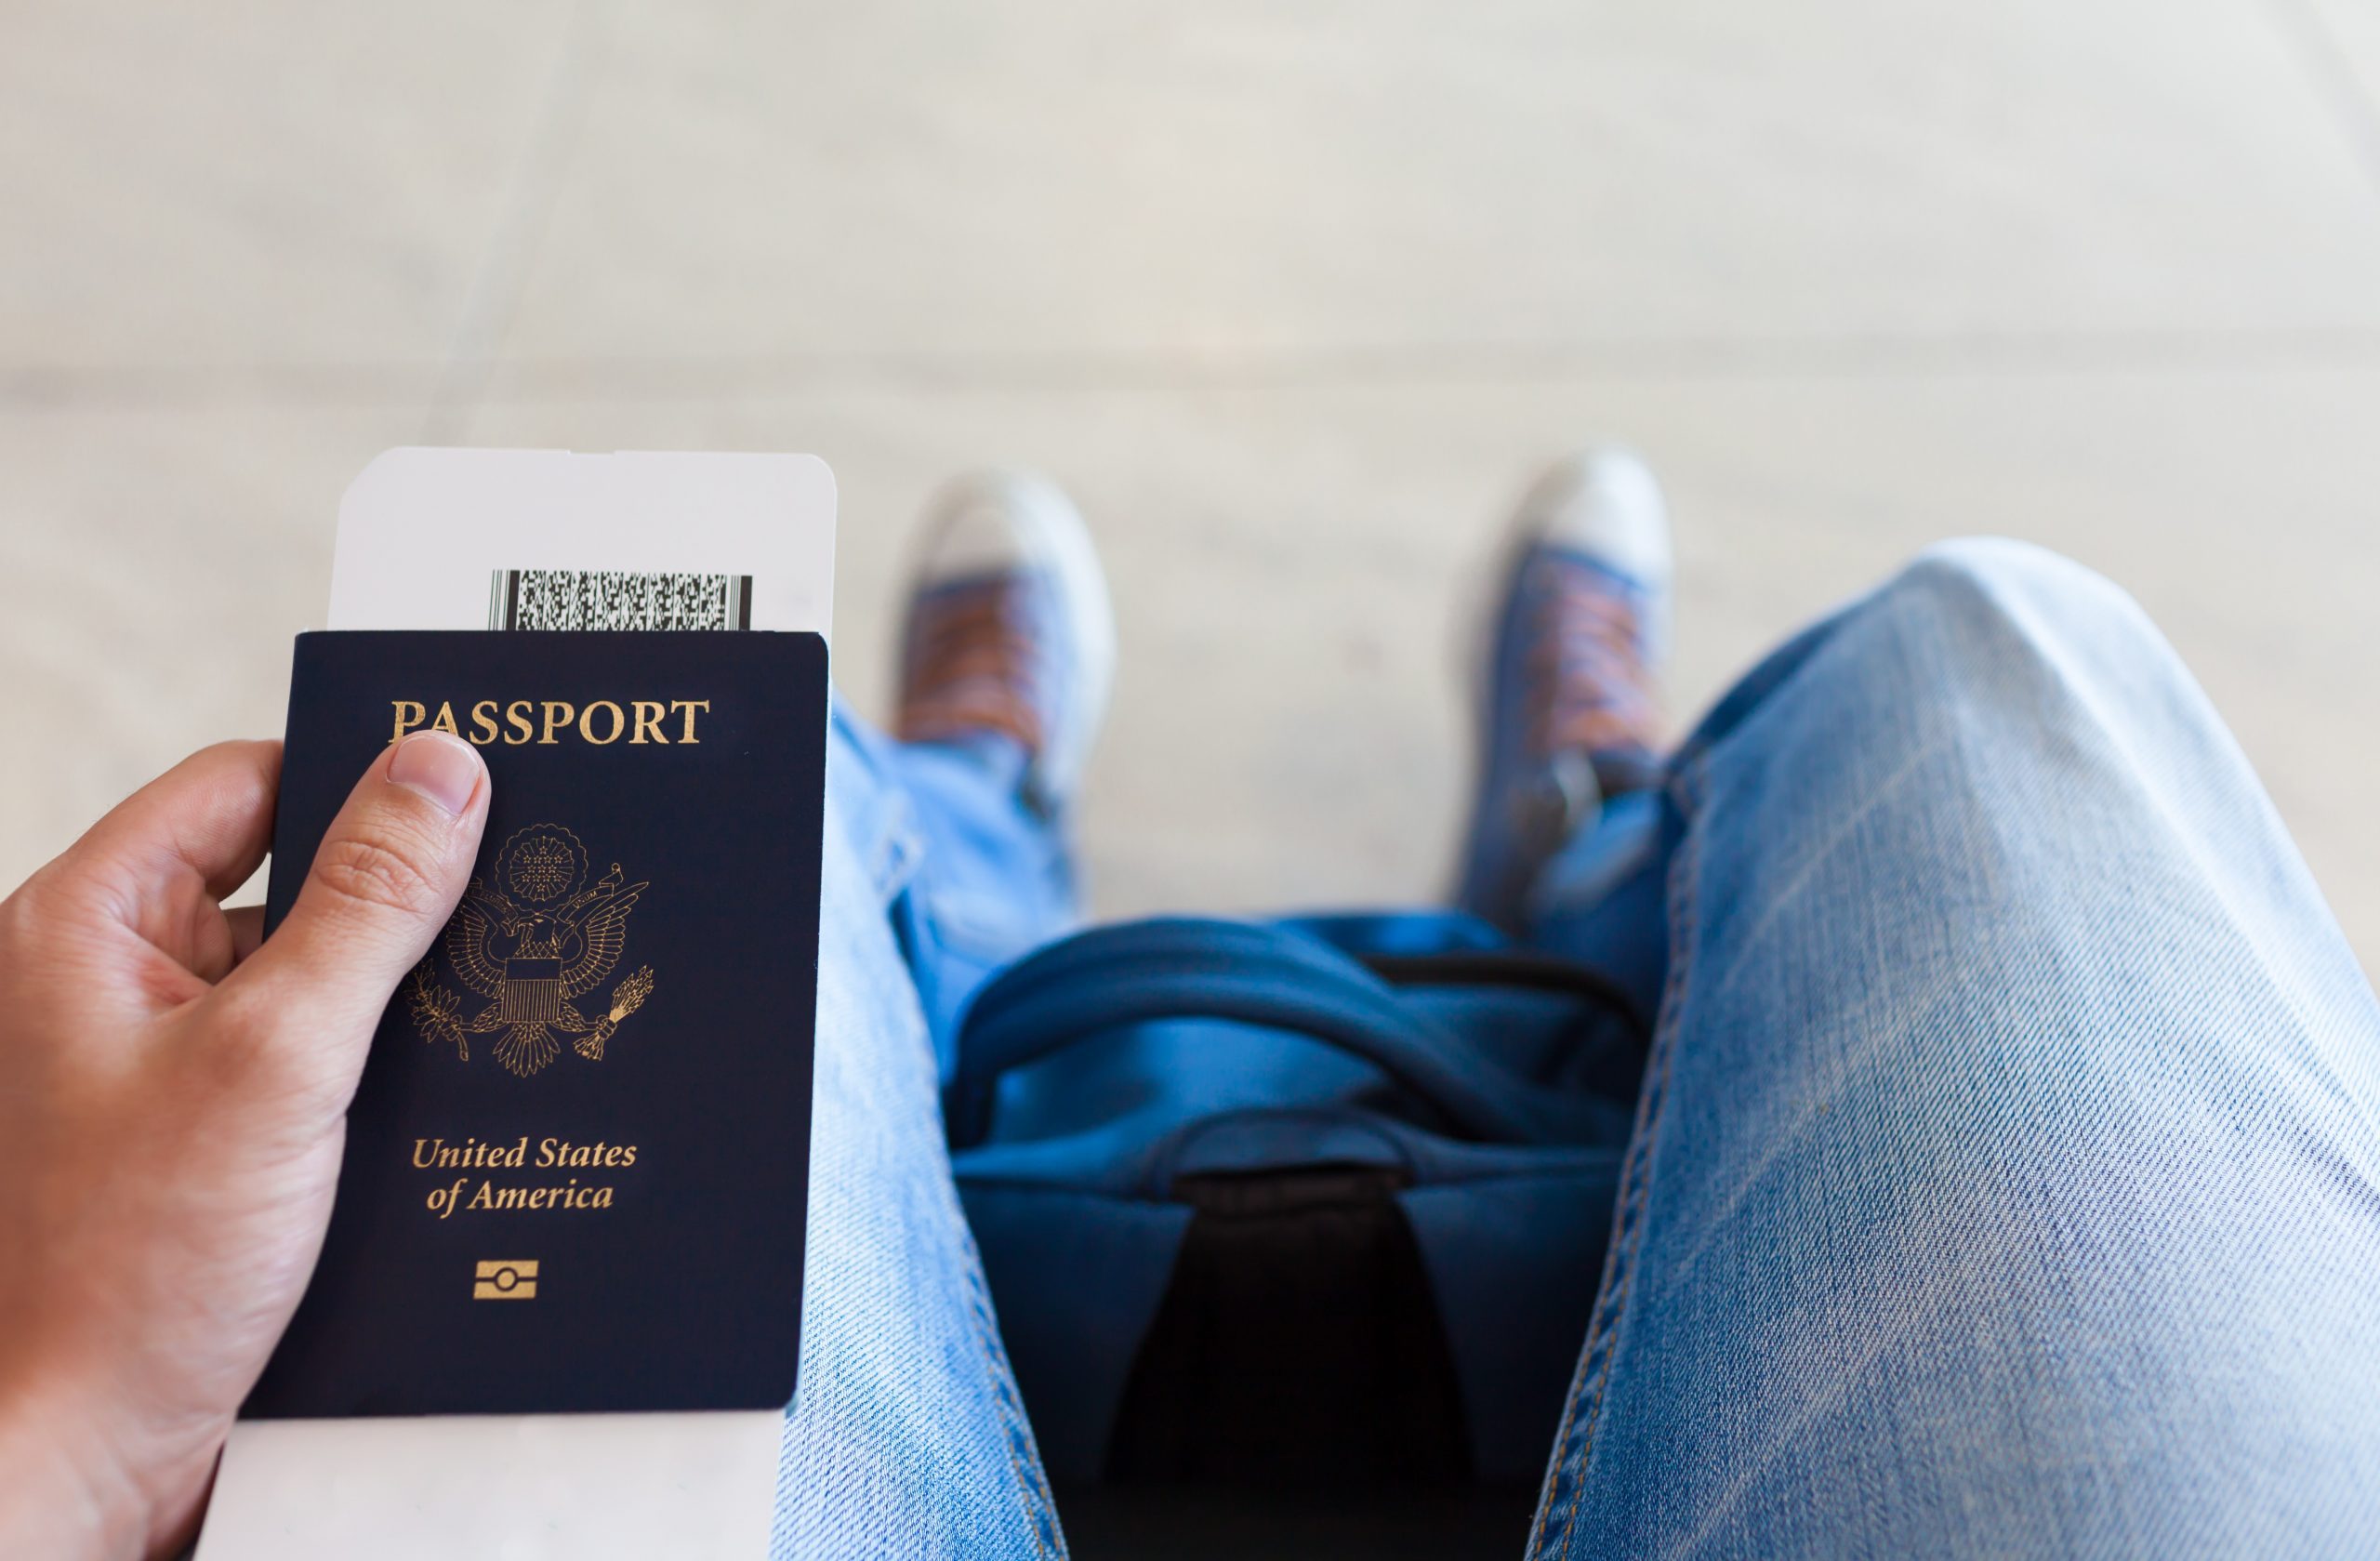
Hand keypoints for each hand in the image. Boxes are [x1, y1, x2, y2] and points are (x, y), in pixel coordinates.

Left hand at [0, 733, 489, 1558]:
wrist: (84, 1455)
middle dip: (395, 911)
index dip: (358, 782)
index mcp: (84, 928)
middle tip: (505, 915)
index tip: (475, 794)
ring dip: (391, 1005)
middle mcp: (104, 985)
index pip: (243, 786)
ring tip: (485, 1024)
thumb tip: (444, 768)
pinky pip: (303, 1068)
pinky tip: (442, 1105)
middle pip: (282, 884)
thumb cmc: (134, 1269)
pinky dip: (373, 1078)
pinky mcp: (191, 1146)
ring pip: (305, 982)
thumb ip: (369, 905)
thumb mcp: (280, 1057)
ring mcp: (145, 1071)